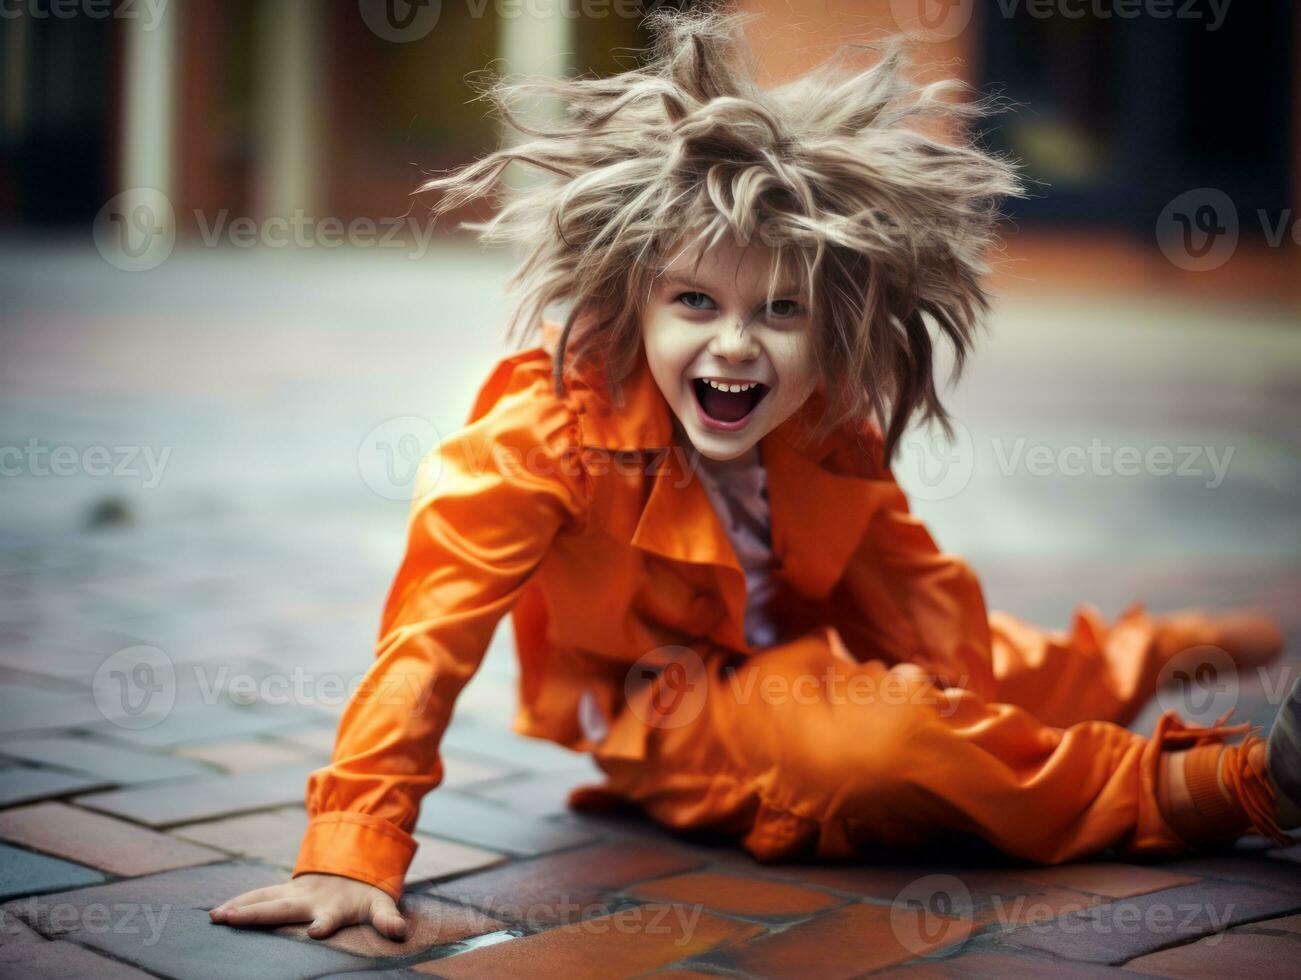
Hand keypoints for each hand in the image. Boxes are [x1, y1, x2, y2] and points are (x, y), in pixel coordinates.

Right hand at [209, 873, 406, 940]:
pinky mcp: (283, 891)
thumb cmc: (366, 893)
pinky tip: (216, 913)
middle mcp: (310, 899)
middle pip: (282, 908)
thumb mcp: (381, 904)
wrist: (353, 862)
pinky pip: (257, 897)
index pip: (330, 917)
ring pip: (264, 899)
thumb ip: (388, 918)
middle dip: (258, 914)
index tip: (316, 931)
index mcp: (335, 907)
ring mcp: (294, 893)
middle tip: (231, 919)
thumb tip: (400, 932)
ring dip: (241, 908)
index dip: (325, 924)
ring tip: (216, 917)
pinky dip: (238, 904)